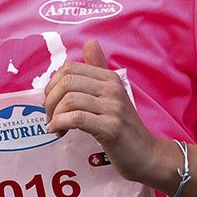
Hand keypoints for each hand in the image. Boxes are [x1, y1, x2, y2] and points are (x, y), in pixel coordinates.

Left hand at [43, 38, 169, 187]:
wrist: (147, 154)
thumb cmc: (125, 127)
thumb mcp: (112, 96)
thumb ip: (99, 70)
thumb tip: (90, 42)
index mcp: (110, 78)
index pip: (70, 68)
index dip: (52, 84)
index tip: (52, 102)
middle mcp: (112, 88)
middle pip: (66, 82)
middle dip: (49, 100)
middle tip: (49, 115)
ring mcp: (113, 107)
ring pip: (69, 100)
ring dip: (54, 115)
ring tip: (54, 126)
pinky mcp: (111, 127)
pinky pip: (76, 118)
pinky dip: (60, 124)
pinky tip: (58, 132)